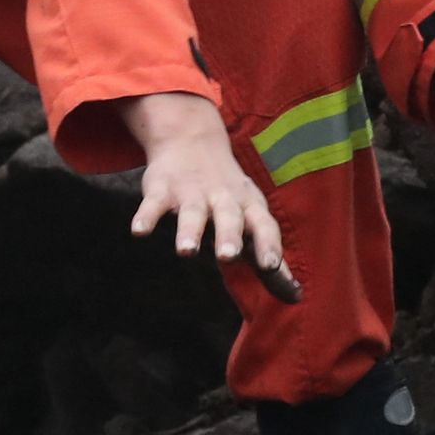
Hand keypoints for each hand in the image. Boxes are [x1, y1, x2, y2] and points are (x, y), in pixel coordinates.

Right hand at [115, 91, 295, 296]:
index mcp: (248, 206)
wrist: (191, 139)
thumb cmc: (229, 192)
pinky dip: (146, 217)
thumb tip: (295, 296)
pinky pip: (154, 204)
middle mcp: (222, 199)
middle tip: (228, 256)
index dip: (268, 245)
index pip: (263, 225)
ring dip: (189, 231)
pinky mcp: (162, 189)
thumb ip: (267, 253)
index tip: (271, 266)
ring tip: (186, 251)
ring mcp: (191, 193)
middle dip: (228, 236)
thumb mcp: (252, 215)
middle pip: (229, 217)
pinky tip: (139, 232)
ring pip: (192, 213)